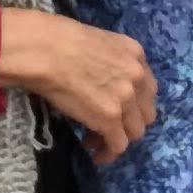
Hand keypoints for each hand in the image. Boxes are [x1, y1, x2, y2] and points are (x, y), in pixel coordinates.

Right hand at [0, 8, 159, 165]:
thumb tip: (101, 78)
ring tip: (95, 140)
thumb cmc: (58, 38)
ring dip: (117, 139)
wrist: (45, 50)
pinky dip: (107, 153)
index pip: (147, 88)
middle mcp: (138, 77)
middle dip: (129, 122)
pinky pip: (118, 145)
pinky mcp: (110, 119)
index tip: (118, 110)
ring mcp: (126, 99)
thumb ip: (110, 61)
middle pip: (146, 113)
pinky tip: (94, 154)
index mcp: (136, 54)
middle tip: (108, 126)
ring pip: (135, 132)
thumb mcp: (98, 42)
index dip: (134, 103)